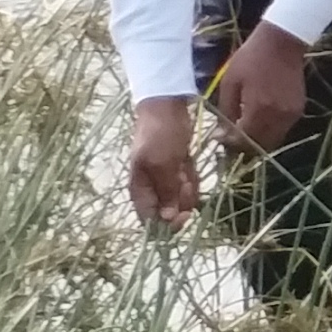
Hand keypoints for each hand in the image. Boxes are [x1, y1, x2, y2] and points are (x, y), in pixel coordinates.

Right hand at [128, 96, 200, 228]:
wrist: (167, 108)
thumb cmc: (160, 134)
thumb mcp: (162, 163)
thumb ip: (166, 191)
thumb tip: (168, 219)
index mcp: (140, 189)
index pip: (150, 220)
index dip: (168, 223)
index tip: (184, 214)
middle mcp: (151, 188)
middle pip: (170, 212)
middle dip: (182, 199)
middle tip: (184, 180)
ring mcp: (165, 179)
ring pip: (182, 199)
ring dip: (188, 186)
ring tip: (184, 166)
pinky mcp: (177, 171)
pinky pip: (188, 185)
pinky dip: (192, 176)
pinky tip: (188, 162)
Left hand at [210, 23, 310, 150]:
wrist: (282, 42)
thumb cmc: (250, 58)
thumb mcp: (230, 81)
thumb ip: (226, 110)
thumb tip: (222, 133)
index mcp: (259, 108)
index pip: (243, 139)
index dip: (230, 143)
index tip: (219, 138)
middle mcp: (278, 116)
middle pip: (260, 144)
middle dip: (244, 146)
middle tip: (230, 138)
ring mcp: (291, 114)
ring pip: (273, 140)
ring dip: (258, 140)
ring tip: (244, 130)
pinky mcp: (298, 110)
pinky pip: (283, 129)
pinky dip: (270, 131)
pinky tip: (259, 120)